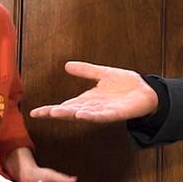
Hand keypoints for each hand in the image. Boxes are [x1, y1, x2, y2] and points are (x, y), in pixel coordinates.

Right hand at [29, 61, 158, 122]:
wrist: (147, 91)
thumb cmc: (126, 85)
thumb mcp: (103, 74)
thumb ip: (86, 71)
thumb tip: (66, 65)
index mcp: (88, 100)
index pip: (65, 105)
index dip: (50, 109)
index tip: (34, 112)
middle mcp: (93, 107)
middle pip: (71, 111)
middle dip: (57, 112)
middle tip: (42, 113)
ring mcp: (104, 111)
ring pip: (84, 114)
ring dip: (72, 113)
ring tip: (58, 112)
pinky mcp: (117, 113)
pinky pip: (103, 115)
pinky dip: (92, 115)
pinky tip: (82, 115)